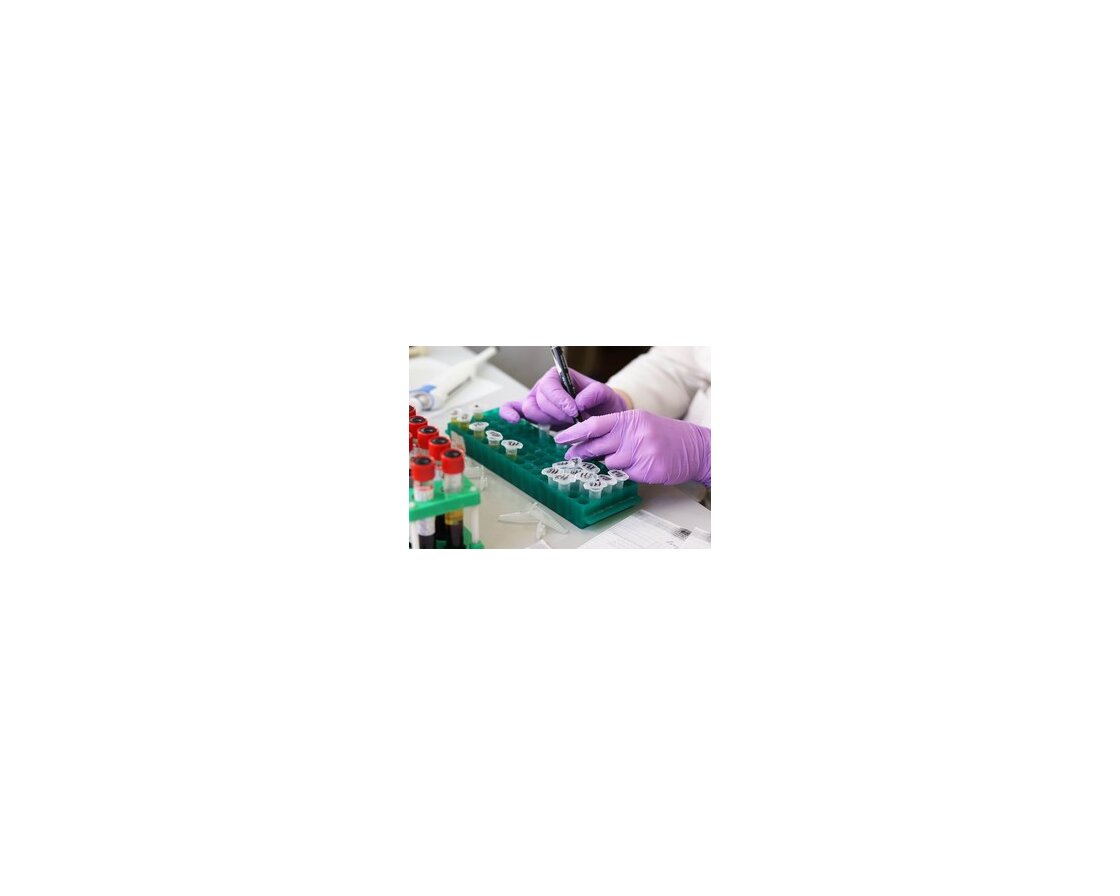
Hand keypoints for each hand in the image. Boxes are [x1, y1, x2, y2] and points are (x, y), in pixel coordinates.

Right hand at [499, 367, 628, 426]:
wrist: (601, 416)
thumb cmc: (601, 402)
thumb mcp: (604, 394)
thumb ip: (594, 393)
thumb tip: (578, 401)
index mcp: (558, 376)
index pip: (549, 386)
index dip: (560, 400)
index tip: (574, 410)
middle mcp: (544, 387)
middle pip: (539, 400)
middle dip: (557, 413)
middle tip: (574, 418)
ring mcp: (536, 400)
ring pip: (530, 410)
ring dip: (547, 419)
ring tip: (564, 422)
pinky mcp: (533, 414)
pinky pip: (513, 409)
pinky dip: (509, 413)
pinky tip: (514, 420)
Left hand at [555, 410, 711, 486]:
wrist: (694, 448)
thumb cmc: (664, 436)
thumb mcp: (639, 424)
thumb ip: (616, 430)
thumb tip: (588, 441)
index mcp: (629, 418)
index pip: (594, 424)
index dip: (574, 432)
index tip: (560, 438)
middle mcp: (634, 433)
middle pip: (597, 445)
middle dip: (582, 452)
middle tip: (571, 455)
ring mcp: (641, 451)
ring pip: (610, 462)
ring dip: (613, 463)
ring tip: (628, 458)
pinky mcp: (647, 468)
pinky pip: (626, 474)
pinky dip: (629, 472)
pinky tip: (641, 466)